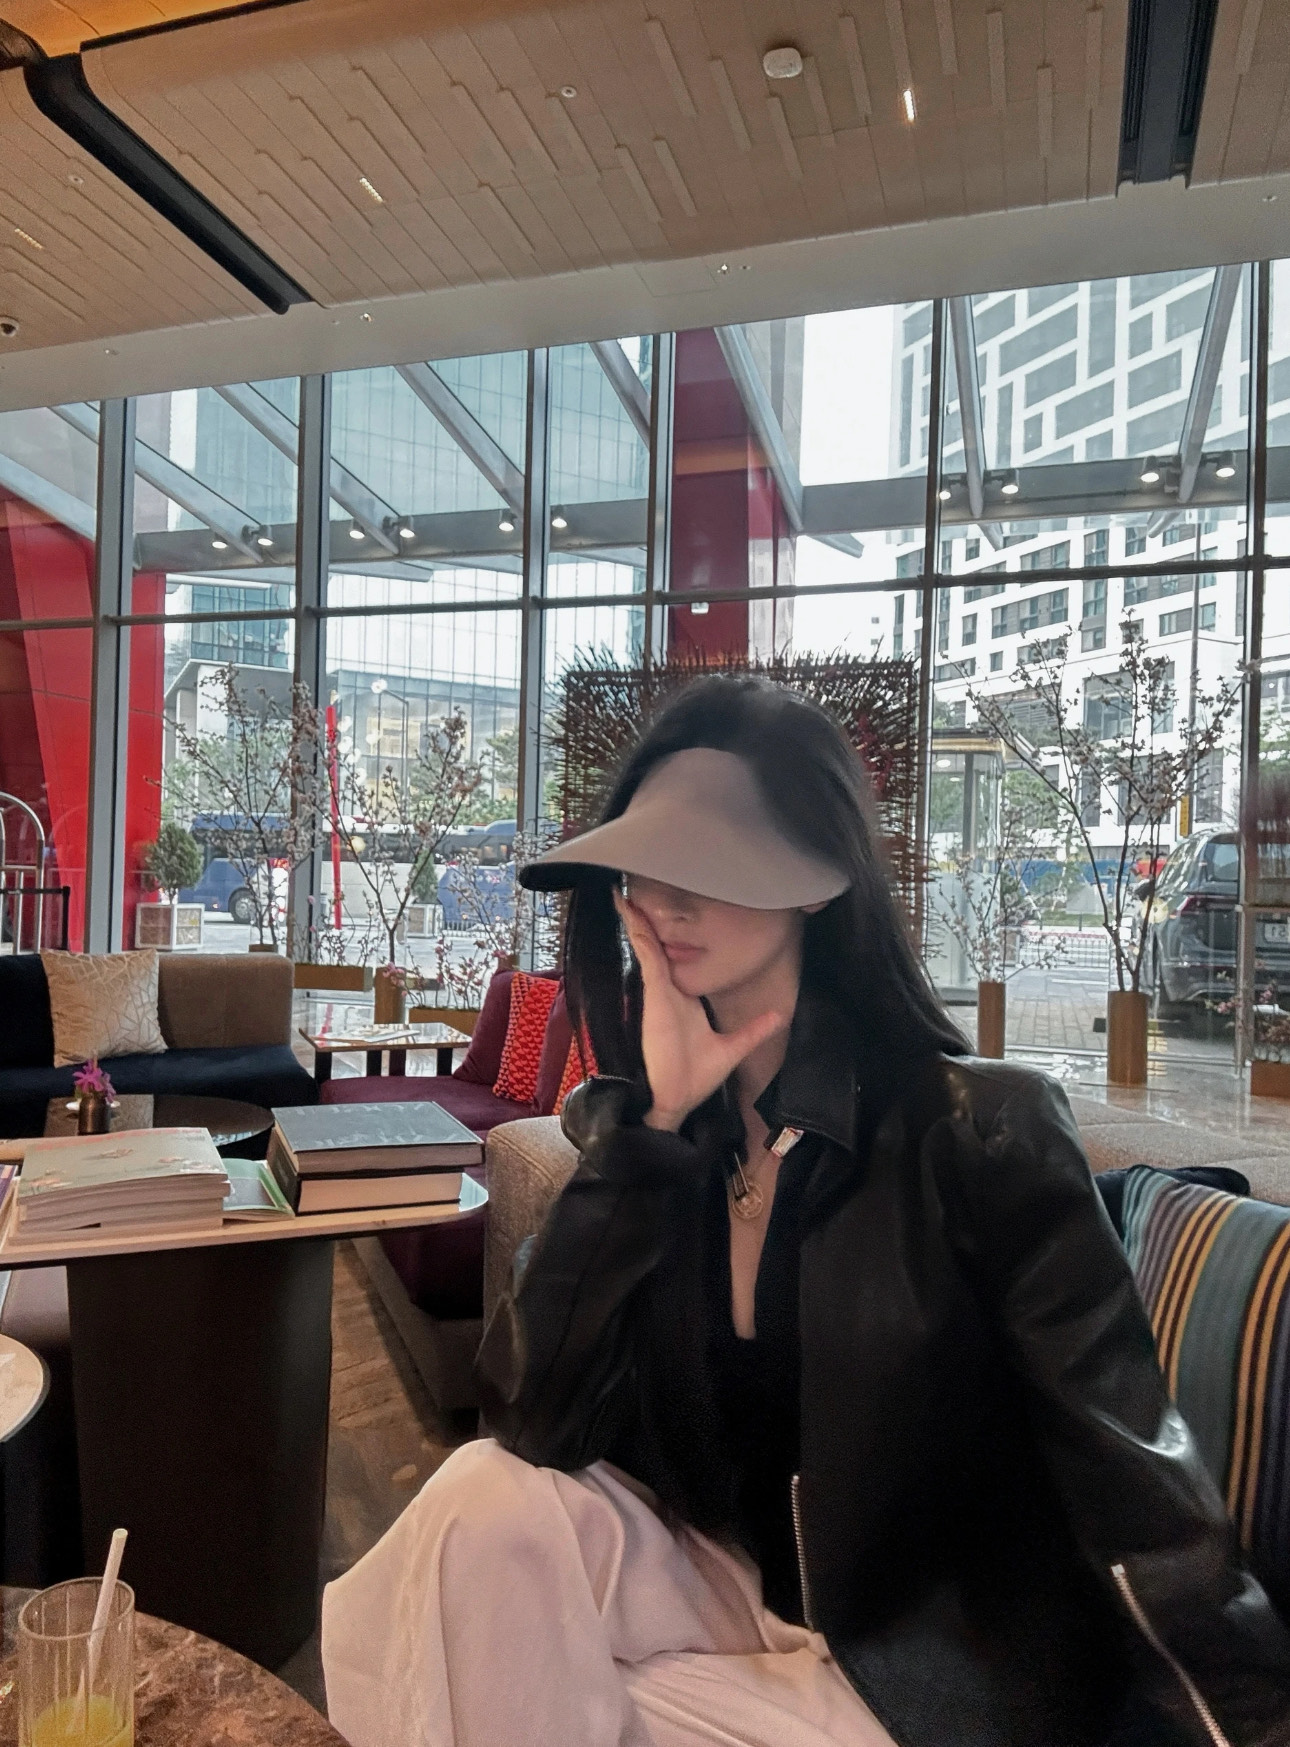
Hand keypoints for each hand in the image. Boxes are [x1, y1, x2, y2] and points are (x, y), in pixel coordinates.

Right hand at [614, 892, 786, 1130]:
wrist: (677, 1098)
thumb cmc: (695, 1076)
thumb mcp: (733, 1047)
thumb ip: (754, 1029)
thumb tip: (778, 1016)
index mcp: (681, 999)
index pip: (670, 959)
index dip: (663, 937)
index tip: (659, 916)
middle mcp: (666, 992)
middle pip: (652, 948)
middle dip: (642, 922)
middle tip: (628, 895)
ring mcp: (658, 993)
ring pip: (645, 947)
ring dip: (635, 921)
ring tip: (622, 895)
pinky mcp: (655, 996)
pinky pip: (647, 958)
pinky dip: (639, 936)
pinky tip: (631, 916)